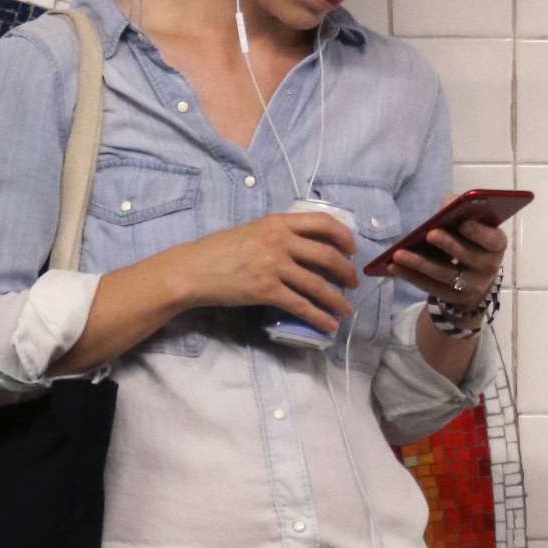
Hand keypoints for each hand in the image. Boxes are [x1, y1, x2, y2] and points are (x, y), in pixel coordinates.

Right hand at [184, 209, 358, 334]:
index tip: (352, 249)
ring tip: (346, 309)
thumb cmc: (219, 250)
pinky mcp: (266, 290)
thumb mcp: (253, 231)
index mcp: (278, 222)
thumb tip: (305, 248)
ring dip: (337, 299)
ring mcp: (274, 266)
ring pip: (318, 284)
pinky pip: (301, 305)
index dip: (344, 236)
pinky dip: (319, 316)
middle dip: (346, 271)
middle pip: (327, 255)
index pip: (323, 222)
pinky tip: (329, 324)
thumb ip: (278, 234)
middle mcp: (279, 241)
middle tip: (353, 282)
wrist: (194, 269)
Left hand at [388, 214, 507, 308]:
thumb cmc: (470, 241)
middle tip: (430, 233)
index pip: (492, 240)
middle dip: (448, 244)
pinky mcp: (451, 298)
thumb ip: (462, 211)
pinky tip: (392, 267)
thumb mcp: (472, 225)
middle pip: (467, 257)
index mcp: (496, 245)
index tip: (463, 222)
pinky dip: (410, 276)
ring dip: (419, 264)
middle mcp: (488, 267)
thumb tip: (447, 203)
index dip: (479, 232)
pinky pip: (429, 286)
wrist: (473, 278)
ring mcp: (470, 287)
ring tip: (398, 254)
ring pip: (444, 274)